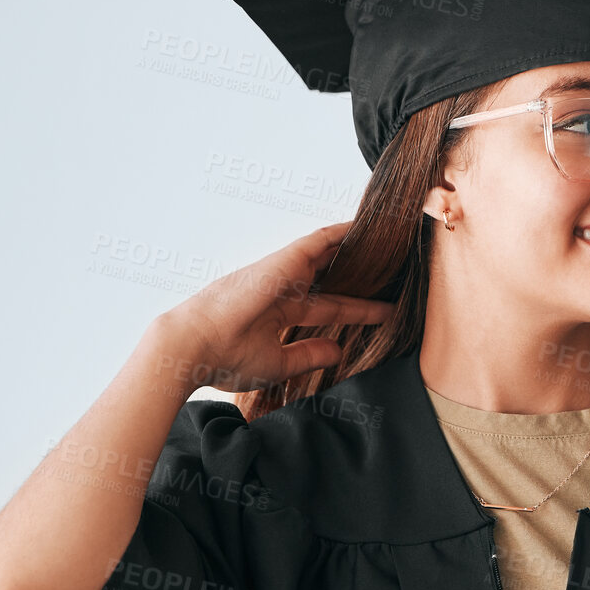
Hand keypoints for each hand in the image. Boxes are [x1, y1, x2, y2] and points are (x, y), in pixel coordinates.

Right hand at [159, 220, 392, 395]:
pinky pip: (318, 241)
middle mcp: (282, 289)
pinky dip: (341, 232)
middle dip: (362, 275)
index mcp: (279, 314)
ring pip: (327, 254)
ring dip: (356, 248)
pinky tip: (364, 226)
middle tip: (395, 270)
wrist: (194, 347)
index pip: (330, 308)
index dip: (360, 310)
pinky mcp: (282, 262)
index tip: (388, 311)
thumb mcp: (279, 363)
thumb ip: (310, 354)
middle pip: (332, 277)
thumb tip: (340, 350)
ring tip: (390, 241)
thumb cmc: (225, 359)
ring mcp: (281, 273)